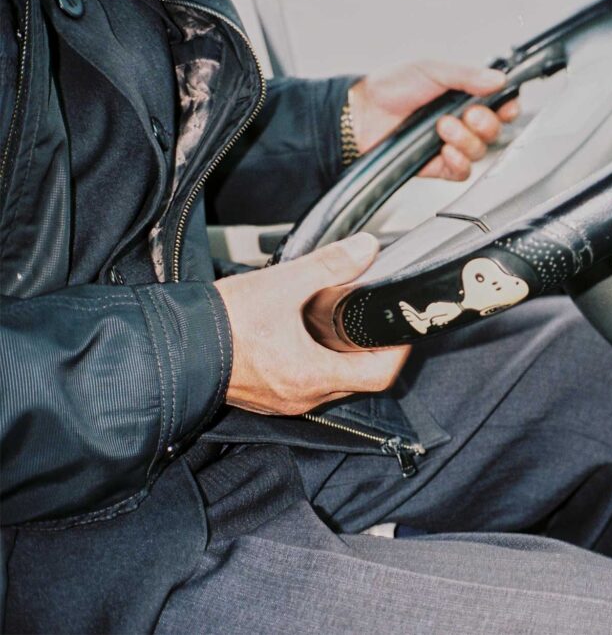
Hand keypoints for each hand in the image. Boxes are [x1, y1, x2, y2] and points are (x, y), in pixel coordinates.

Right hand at [214, 233, 408, 415]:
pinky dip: (316, 363)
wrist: (172, 344)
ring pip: (331, 384)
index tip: (402, 331)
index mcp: (312, 375)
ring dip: (342, 358)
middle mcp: (301, 396)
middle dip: (371, 352)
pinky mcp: (267, 397)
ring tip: (342, 326)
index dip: (398, 352)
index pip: (379, 375)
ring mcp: (283, 401)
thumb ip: (329, 266)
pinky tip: (307, 338)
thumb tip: (365, 249)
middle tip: (376, 323)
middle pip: (358, 381)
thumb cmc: (221, 323)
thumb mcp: (282, 285)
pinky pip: (305, 385)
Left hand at [348, 61, 519, 180]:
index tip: (505, 106)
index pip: (501, 105)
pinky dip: (458, 162)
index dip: (508, 108)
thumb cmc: (392, 87)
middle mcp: (462, 121)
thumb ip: (467, 75)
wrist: (362, 113)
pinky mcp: (439, 166)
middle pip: (495, 131)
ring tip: (443, 127)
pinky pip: (462, 171)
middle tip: (468, 114)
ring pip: (480, 152)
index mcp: (465, 95)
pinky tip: (445, 151)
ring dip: (465, 140)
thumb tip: (498, 78)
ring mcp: (452, 144)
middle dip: (485, 123)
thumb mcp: (431, 69)